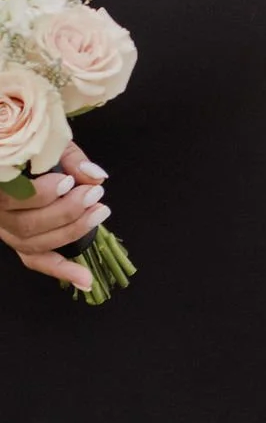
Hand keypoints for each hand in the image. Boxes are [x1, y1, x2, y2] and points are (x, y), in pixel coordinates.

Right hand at [0, 140, 111, 292]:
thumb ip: (69, 158)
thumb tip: (94, 177)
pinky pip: (37, 261)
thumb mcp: (47, 143)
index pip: (9, 197)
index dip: (39, 194)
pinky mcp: (20, 242)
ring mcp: (6, 231)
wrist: (15, 154)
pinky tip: (86, 280)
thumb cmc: (33, 149)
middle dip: (66, 211)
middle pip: (26, 224)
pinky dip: (62, 270)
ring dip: (71, 231)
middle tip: (94, 195)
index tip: (69, 182)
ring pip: (33, 244)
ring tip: (100, 212)